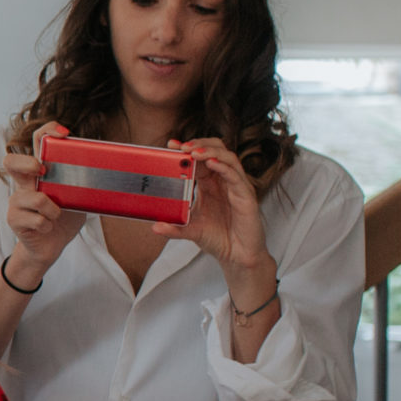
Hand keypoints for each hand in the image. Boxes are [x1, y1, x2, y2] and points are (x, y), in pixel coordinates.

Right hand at [1, 123, 84, 286]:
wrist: (48, 248)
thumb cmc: (63, 219)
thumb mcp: (78, 198)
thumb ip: (84, 183)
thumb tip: (115, 170)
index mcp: (39, 173)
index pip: (37, 141)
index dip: (47, 131)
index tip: (63, 134)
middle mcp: (23, 184)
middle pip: (11, 161)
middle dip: (28, 163)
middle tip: (44, 173)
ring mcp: (16, 202)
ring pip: (34, 198)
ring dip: (53, 210)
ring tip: (56, 216)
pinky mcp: (14, 219)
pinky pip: (37, 220)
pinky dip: (49, 226)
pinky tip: (48, 229)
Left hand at [154, 137, 271, 277]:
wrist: (238, 256)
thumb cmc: (218, 238)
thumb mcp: (190, 230)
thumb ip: (174, 227)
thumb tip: (154, 227)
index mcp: (210, 184)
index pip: (200, 159)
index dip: (187, 149)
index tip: (170, 145)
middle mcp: (224, 181)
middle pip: (216, 150)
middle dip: (199, 144)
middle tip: (181, 146)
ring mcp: (237, 187)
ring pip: (228, 158)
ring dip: (210, 152)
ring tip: (193, 152)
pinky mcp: (246, 197)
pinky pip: (236, 177)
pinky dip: (223, 168)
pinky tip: (211, 164)